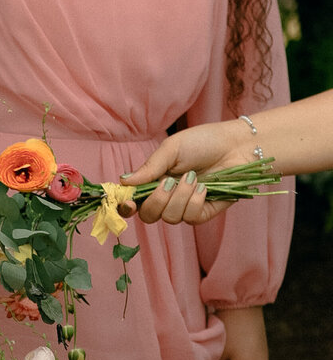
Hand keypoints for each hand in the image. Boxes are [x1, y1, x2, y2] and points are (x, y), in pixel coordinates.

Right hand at [121, 121, 254, 224]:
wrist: (237, 145)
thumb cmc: (204, 141)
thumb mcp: (172, 148)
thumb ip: (149, 167)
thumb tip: (123, 182)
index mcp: (154, 182)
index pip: (134, 203)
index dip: (126, 208)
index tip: (129, 203)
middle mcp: (166, 198)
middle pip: (148, 216)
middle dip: (157, 201)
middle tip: (169, 182)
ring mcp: (184, 208)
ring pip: (170, 218)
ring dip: (181, 197)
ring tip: (194, 177)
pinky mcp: (202, 213)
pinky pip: (190, 218)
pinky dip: (196, 201)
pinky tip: (205, 187)